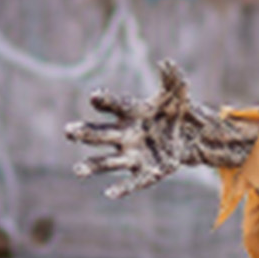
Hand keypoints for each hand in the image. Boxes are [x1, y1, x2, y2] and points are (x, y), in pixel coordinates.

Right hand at [65, 60, 257, 198]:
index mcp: (130, 112)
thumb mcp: (177, 94)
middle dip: (86, 133)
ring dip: (93, 166)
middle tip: (69, 132)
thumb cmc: (175, 111)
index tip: (95, 97)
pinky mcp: (145, 172)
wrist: (189, 135)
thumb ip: (172, 79)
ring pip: (109, 161)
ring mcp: (133, 154)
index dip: (104, 100)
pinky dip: (121, 188)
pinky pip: (131, 182)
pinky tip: (109, 194)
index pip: (114, 105)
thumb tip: (167, 63)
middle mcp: (125, 134)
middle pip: (101, 134)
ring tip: (78, 170)